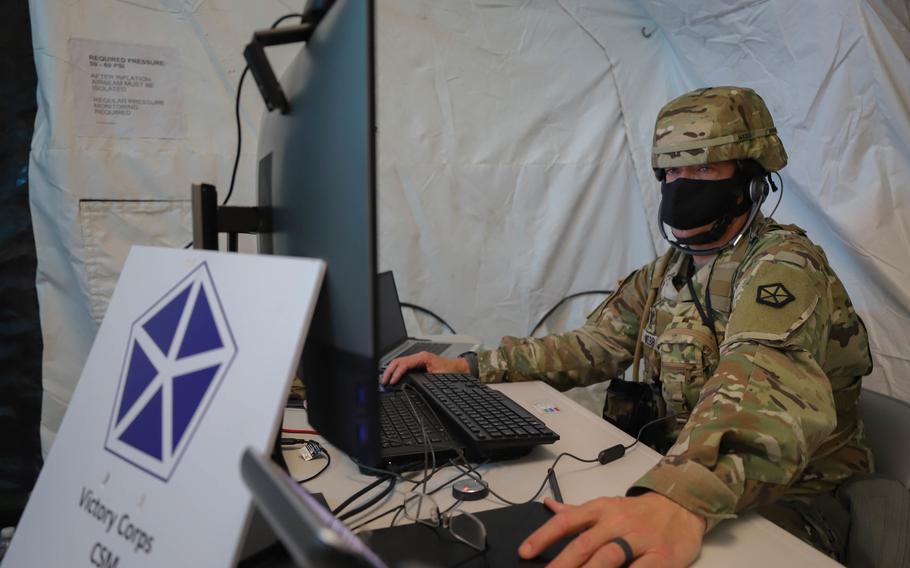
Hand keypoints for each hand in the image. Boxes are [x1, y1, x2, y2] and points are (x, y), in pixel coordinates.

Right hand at [381, 353, 468, 384]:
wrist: (459, 369)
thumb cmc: (451, 371)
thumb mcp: (438, 377)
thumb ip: (424, 380)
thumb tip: (411, 384)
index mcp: (423, 357)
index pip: (404, 364)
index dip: (397, 373)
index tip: (392, 382)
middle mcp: (419, 356)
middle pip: (398, 361)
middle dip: (389, 371)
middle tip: (383, 381)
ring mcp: (418, 359)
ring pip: (399, 362)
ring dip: (391, 371)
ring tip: (385, 380)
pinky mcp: (418, 363)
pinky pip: (403, 365)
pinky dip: (396, 371)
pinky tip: (392, 377)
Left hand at [519, 493, 704, 566]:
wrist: (681, 507)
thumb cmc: (638, 512)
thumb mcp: (607, 505)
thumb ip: (577, 511)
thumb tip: (548, 504)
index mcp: (600, 509)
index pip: (566, 521)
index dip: (543, 536)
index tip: (524, 552)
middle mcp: (617, 522)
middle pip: (584, 544)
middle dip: (562, 563)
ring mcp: (640, 539)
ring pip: (609, 557)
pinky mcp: (661, 556)